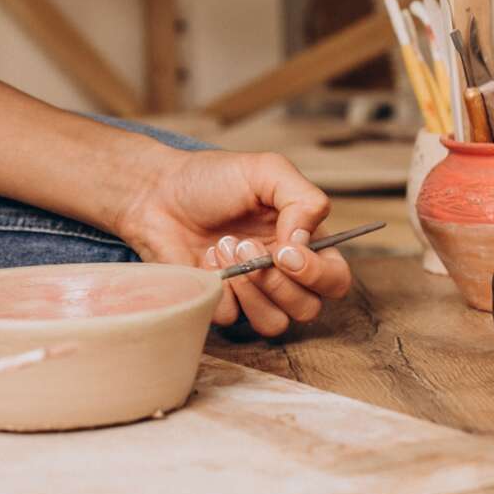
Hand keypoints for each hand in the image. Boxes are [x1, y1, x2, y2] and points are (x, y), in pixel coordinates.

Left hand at [115, 148, 352, 336]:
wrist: (158, 191)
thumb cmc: (213, 179)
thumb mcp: (267, 170)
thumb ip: (303, 200)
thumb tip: (306, 245)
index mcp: (303, 243)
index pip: (335, 279)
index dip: (318, 273)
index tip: (285, 250)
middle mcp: (282, 274)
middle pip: (309, 308)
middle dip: (278, 282)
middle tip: (247, 245)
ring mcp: (251, 294)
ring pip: (275, 323)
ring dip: (250, 288)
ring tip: (223, 248)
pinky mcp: (219, 305)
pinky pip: (233, 320)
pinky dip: (220, 291)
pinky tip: (204, 258)